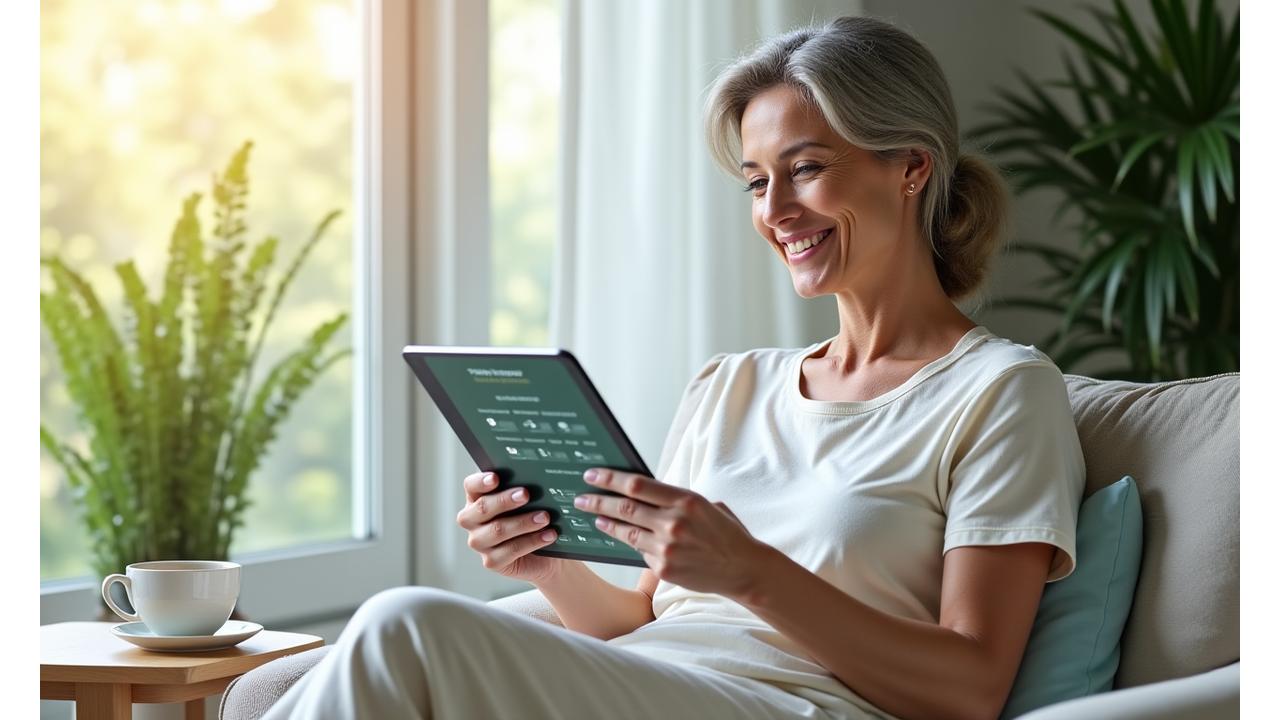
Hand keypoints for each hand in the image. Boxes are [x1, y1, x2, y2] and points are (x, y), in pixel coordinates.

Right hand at [456, 471, 564, 584]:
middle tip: (526, 494)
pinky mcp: (492, 561)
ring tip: (544, 517)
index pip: (471, 486)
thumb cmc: (534, 517)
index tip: (496, 477)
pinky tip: (548, 535)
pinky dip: (532, 541)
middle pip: (482, 508)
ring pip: (497, 530)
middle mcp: (473, 520)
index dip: (481, 481)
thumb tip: (539, 478)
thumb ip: (526, 489)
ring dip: (522, 522)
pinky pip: (510, 551)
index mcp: (477, 498)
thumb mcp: (530, 501)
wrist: (547, 553)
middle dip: (504, 500)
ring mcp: (479, 542)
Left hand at [573, 468, 767, 597]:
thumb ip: (674, 500)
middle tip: (580, 498)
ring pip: (627, 532)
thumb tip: (640, 492)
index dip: (610, 479)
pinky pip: (640, 552)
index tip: (592, 475)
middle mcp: (674, 523)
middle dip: (597, 502)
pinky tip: (621, 536)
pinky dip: (631, 543)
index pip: (637, 485)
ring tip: (594, 518)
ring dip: (607, 524)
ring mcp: (667, 548)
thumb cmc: (725, 532)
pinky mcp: (664, 568)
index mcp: (685, 500)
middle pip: (624, 508)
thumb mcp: (705, 505)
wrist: (743, 569)